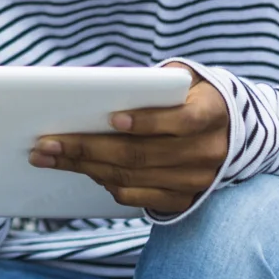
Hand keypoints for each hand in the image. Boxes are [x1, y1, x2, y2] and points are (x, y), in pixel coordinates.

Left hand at [30, 71, 229, 216]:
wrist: (231, 132)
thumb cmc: (192, 96)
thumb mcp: (185, 78)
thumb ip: (157, 80)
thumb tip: (105, 87)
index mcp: (213, 114)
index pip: (182, 120)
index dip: (147, 121)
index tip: (111, 118)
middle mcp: (209, 152)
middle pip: (142, 154)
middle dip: (88, 147)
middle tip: (46, 142)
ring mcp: (198, 181)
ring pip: (134, 177)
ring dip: (85, 167)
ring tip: (49, 156)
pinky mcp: (185, 200)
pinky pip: (139, 198)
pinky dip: (108, 184)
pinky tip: (83, 169)